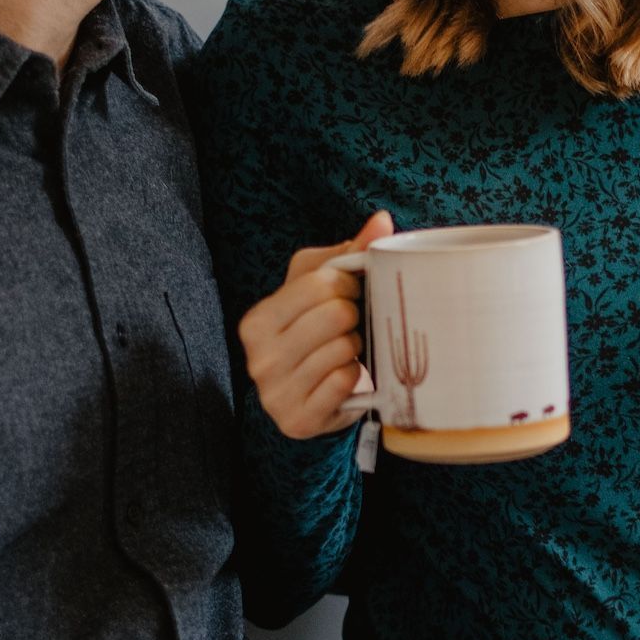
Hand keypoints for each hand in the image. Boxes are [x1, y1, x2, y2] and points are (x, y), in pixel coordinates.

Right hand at [238, 209, 393, 439]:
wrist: (306, 402)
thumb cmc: (314, 337)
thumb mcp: (320, 290)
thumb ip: (348, 253)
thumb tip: (383, 220)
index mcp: (257, 320)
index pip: (319, 283)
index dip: (347, 284)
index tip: (350, 293)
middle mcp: (259, 357)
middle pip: (334, 315)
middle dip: (353, 317)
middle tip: (350, 327)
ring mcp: (275, 392)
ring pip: (342, 351)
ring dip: (355, 350)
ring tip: (346, 354)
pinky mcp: (298, 418)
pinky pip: (344, 383)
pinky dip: (354, 379)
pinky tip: (346, 378)